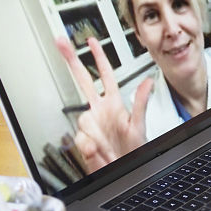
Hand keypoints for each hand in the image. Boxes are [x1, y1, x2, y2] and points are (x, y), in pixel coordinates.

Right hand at [56, 36, 152, 172]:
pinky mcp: (85, 139)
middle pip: (82, 80)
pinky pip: (81, 139)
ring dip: (93, 135)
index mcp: (113, 102)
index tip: (91, 41)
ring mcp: (91, 123)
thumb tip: (148, 81)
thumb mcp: (139, 125)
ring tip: (107, 146)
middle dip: (72, 60)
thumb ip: (141, 101)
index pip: (105, 75)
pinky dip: (89, 146)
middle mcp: (100, 109)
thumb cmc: (134, 149)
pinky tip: (99, 151)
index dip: (98, 57)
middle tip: (61, 42)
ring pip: (82, 120)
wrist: (126, 169)